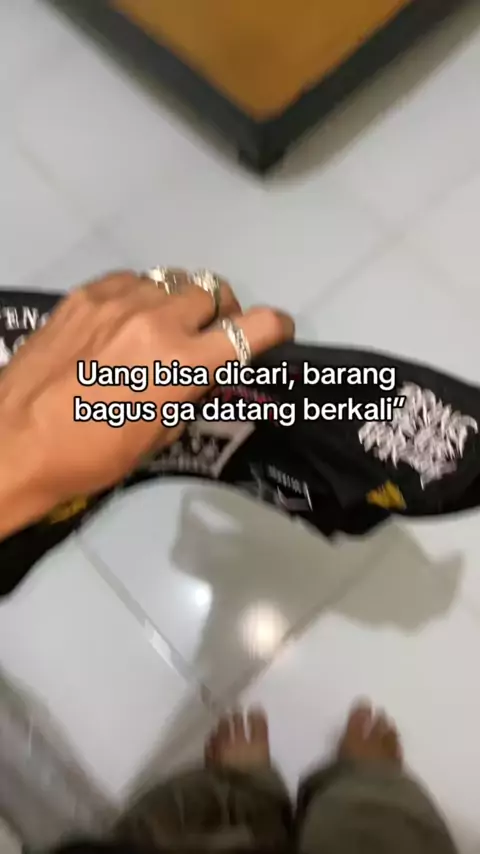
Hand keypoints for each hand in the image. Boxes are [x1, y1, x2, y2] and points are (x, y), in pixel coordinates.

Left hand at [0, 271, 293, 537]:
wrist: (13, 443)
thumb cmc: (91, 456)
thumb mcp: (158, 435)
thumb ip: (189, 393)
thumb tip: (197, 374)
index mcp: (183, 363)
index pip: (253, 328)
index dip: (274, 328)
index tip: (274, 333)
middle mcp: (157, 320)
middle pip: (211, 291)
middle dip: (219, 313)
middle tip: (205, 335)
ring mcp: (117, 301)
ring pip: (170, 280)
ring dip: (177, 302)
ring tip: (160, 327)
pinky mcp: (84, 295)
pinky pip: (129, 280)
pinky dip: (139, 297)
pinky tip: (123, 321)